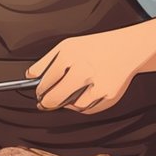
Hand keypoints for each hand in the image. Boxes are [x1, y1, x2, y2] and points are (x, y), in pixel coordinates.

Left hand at [25, 31, 150, 114]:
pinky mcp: (109, 96)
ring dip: (67, 104)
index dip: (39, 91)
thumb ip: (45, 62)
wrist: (125, 49)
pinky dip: (83, 106)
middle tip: (45, 103)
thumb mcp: (66, 46)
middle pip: (55, 98)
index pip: (45, 82)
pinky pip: (88, 109)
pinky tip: (84, 95)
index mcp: (69, 55)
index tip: (39, 93)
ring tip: (70, 94)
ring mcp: (97, 84)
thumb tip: (29, 77)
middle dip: (47, 103)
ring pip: (72, 107)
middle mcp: (83, 70)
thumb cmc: (94, 48)